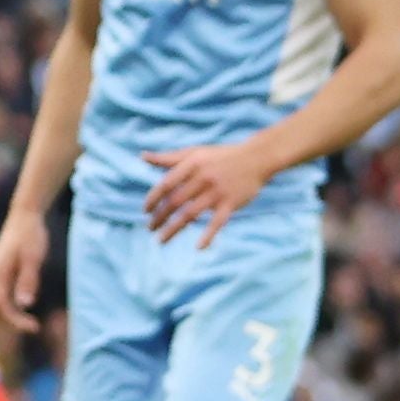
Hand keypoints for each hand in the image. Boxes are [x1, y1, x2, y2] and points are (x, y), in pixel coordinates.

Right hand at [0, 210, 49, 333]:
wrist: (25, 215)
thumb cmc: (30, 235)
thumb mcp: (33, 258)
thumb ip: (28, 281)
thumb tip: (24, 305)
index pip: (1, 305)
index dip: (15, 320)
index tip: (34, 327)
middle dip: (13, 320)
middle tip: (34, 327)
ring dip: (12, 313)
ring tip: (31, 321)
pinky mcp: (1, 269)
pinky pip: (2, 293)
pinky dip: (12, 303)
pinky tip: (27, 305)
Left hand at [141, 140, 274, 246]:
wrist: (256, 158)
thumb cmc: (220, 156)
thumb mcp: (194, 153)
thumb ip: (168, 158)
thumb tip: (142, 156)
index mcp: (191, 165)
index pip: (166, 184)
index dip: (153, 199)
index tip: (145, 211)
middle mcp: (202, 178)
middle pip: (175, 201)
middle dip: (160, 217)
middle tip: (150, 228)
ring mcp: (217, 192)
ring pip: (190, 214)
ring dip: (173, 229)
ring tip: (160, 240)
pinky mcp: (231, 203)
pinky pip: (217, 222)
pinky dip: (209, 235)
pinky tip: (198, 248)